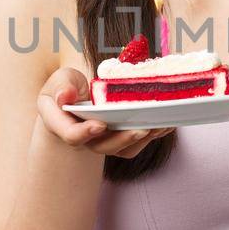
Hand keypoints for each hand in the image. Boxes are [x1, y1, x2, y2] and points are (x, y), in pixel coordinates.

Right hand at [35, 67, 170, 157]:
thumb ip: (62, 87)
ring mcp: (104, 141)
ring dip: (142, 139)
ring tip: (159, 125)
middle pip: (102, 147)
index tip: (100, 125)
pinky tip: (167, 123)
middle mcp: (85, 139)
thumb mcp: (61, 80)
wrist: (76, 96)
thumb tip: (65, 96)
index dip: (85, 132)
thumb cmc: (67, 87)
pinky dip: (153, 135)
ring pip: (123, 149)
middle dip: (122, 139)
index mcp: (63, 125)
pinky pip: (136, 143)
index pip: (72, 135)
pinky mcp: (120, 139)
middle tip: (141, 129)